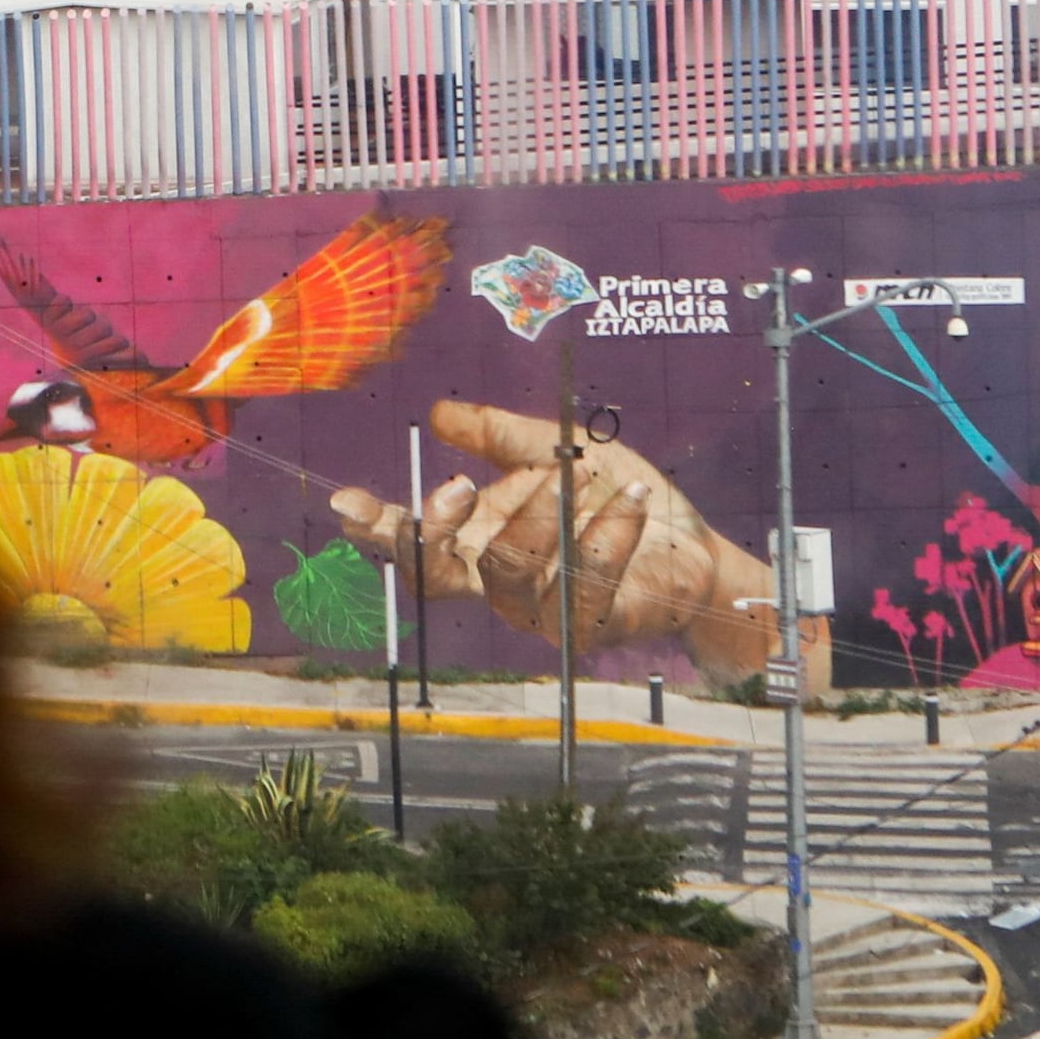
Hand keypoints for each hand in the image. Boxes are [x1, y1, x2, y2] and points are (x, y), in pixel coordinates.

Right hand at [329, 400, 775, 683]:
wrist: (694, 546)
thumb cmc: (620, 502)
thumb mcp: (559, 449)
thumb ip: (501, 435)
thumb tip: (438, 413)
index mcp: (484, 538)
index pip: (419, 540)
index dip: (379, 527)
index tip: (345, 501)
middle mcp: (500, 580)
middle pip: (439, 574)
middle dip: (435, 532)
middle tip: (456, 489)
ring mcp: (540, 608)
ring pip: (511, 566)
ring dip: (542, 514)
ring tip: (579, 480)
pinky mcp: (588, 625)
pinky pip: (581, 582)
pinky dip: (606, 536)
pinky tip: (630, 505)